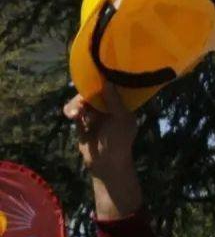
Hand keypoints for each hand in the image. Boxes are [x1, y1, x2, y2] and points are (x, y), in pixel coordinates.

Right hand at [63, 84, 141, 219]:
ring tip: (75, 115)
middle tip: (82, 102)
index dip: (103, 80)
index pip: (112, 87)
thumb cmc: (118, 140)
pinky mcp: (82, 122)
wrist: (105, 163)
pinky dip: (71, 111)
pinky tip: (73, 117)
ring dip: (76, 105)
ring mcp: (94, 115)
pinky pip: (74, 110)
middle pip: (92, 92)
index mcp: (121, 106)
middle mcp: (108, 108)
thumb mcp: (120, 119)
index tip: (93, 74)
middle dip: (85, 94)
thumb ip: (114, 100)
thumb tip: (108, 81)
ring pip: (81, 100)